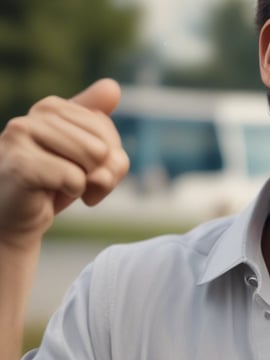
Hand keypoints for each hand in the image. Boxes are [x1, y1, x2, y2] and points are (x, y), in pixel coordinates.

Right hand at [0, 79, 128, 242]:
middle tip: (73, 183)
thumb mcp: (87, 155)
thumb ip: (100, 124)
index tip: (83, 169)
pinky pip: (75, 178)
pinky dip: (72, 192)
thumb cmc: (53, 185)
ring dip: (86, 184)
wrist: (14, 220)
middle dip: (100, 174)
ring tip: (61, 187)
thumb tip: (112, 86)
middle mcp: (33, 115)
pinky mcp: (20, 163)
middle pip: (103, 146)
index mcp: (51, 106)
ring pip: (93, 158)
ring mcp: (21, 137)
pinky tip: (48, 195)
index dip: (107, 158)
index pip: (106, 130)